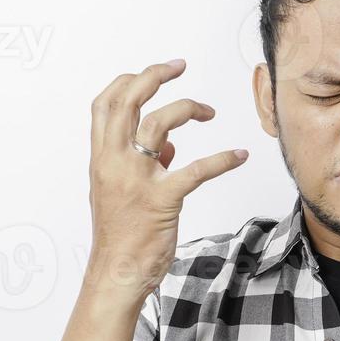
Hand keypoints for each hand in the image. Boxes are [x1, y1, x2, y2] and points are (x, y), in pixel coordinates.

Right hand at [84, 58, 247, 298]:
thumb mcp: (119, 194)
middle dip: (155, 75)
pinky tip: (239, 155)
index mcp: (101, 159)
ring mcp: (137, 180)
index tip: (153, 72)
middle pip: (129, 101)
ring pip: (160, 123)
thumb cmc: (119, 236)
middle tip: (179, 66)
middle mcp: (115, 162)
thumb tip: (169, 148)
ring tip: (209, 111)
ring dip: (188, 107)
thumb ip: (139, 166)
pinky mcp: (162, 200)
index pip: (105, 104)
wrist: (115, 274)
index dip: (128, 80)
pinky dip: (222, 159)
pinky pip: (196, 170)